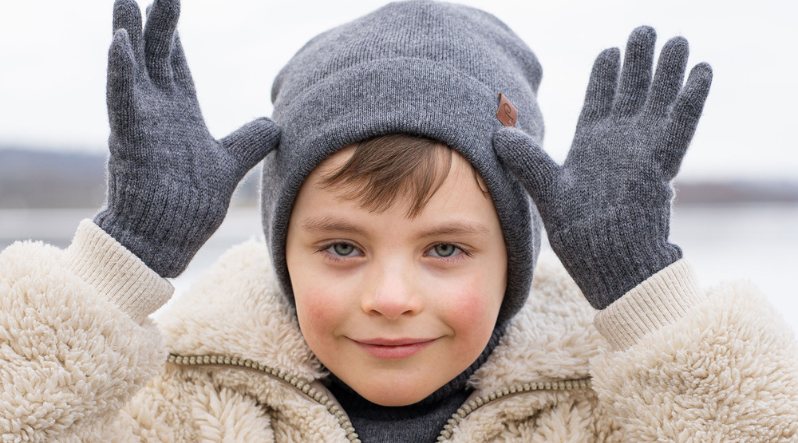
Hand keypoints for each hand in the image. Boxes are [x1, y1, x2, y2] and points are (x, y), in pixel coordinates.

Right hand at [94, 0, 279, 276]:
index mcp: (180, 114)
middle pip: (156, 56)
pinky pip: (121, 98)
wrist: (169, 237)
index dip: (173, 36)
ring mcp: (142, 123)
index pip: (175, 65)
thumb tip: (274, 124)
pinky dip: (120, 71)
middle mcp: (158, 112)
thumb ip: (248, 140)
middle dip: (158, 24)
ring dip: (129, 34)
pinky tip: (119, 42)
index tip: (169, 5)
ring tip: (125, 1)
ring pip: (131, 67)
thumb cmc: (191, 203)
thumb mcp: (228, 164)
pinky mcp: (132, 138)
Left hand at [493, 26, 711, 308]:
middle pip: (633, 93)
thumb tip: (497, 134)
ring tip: (677, 41)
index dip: (605, 76)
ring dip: (668, 71)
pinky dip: (690, 98)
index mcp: (592, 147)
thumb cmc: (579, 236)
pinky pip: (680, 125)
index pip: (600, 101)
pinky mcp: (663, 164)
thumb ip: (528, 160)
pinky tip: (701, 71)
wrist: (609, 267)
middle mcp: (620, 145)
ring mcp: (643, 152)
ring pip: (659, 101)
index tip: (609, 51)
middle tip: (645, 30)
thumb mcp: (548, 192)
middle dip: (639, 62)